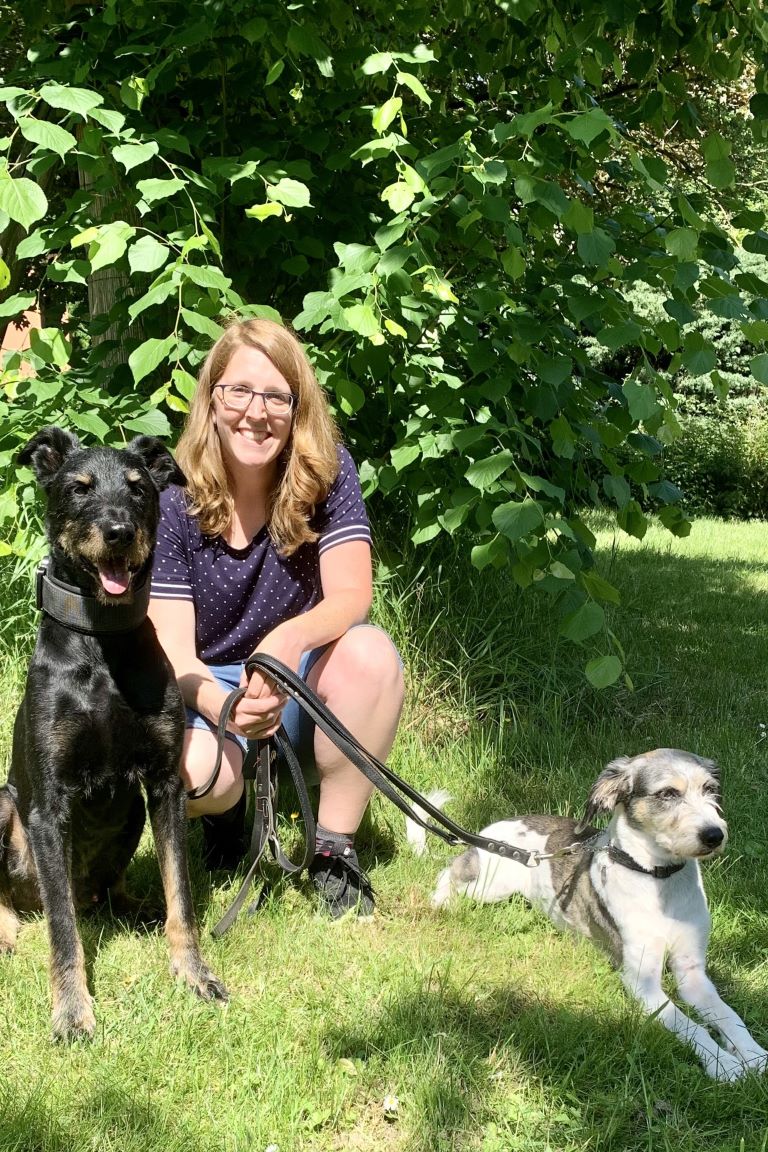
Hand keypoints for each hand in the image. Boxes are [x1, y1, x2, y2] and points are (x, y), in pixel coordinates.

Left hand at [229, 625, 303, 739]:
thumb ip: (247, 676)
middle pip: (263, 698)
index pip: (253, 692)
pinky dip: (276, 699)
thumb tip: (241, 691)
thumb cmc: (268, 646)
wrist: (292, 639)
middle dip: (255, 702)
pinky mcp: (292, 682)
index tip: (244, 699)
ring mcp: (284, 680)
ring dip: (266, 703)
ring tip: (260, 705)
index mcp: (262, 669)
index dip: (247, 698)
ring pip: (273, 699)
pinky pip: (282, 696)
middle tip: (250, 705)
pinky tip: (271, 700)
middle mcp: (274, 676)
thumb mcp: (253, 658)